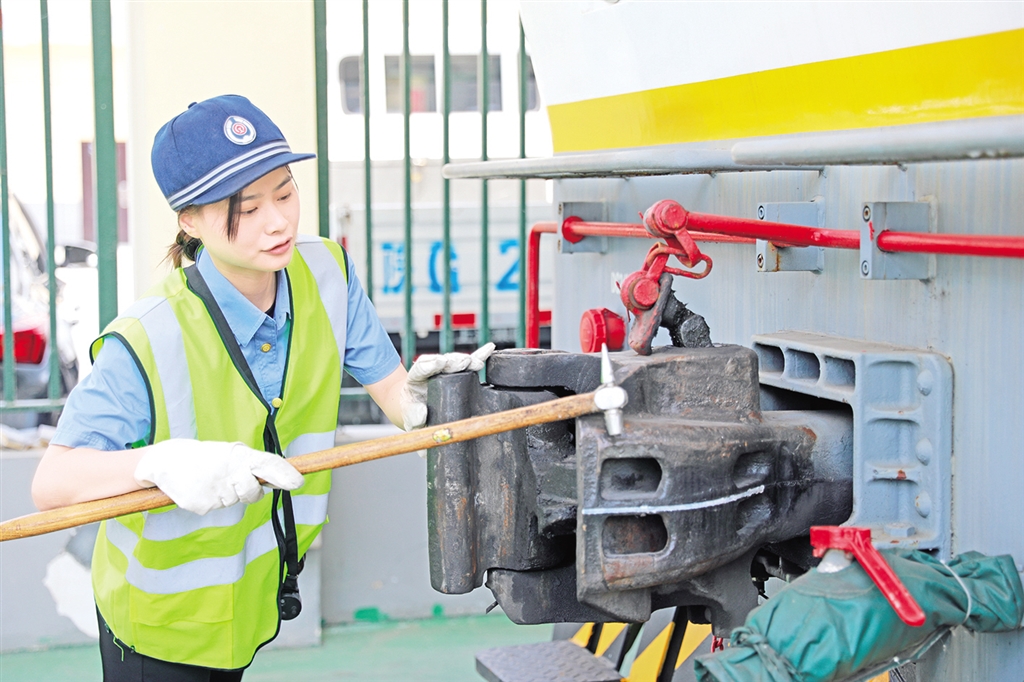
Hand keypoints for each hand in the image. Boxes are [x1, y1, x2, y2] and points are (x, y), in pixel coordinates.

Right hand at [134, 439, 304, 514]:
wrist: (166, 461)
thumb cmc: (206, 457)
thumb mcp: (230, 453)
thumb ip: (253, 466)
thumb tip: (282, 480)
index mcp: (239, 456)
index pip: (267, 463)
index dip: (284, 474)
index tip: (298, 482)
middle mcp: (229, 472)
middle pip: (254, 494)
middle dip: (249, 492)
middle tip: (232, 480)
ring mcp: (215, 491)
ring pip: (234, 502)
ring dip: (227, 494)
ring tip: (211, 479)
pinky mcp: (201, 506)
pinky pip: (215, 508)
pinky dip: (210, 500)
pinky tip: (199, 488)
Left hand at [400, 343, 494, 430]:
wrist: (416, 410)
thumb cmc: (412, 412)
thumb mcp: (410, 417)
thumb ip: (415, 416)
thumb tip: (423, 414)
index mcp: (415, 379)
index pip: (421, 368)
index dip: (431, 364)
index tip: (441, 363)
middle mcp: (431, 370)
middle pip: (442, 361)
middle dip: (454, 361)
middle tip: (464, 362)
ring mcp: (445, 369)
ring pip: (455, 360)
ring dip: (466, 360)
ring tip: (476, 363)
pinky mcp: (457, 372)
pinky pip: (469, 362)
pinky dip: (480, 355)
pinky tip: (490, 348)